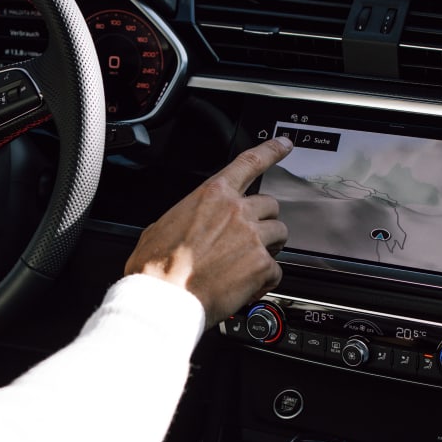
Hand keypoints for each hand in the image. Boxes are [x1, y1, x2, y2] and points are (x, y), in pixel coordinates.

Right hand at [125, 136, 292, 326]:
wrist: (164, 297)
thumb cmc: (156, 267)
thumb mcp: (161, 226)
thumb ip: (185, 217)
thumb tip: (184, 225)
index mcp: (212, 195)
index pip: (249, 163)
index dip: (271, 151)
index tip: (284, 145)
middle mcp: (237, 211)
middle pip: (270, 205)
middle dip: (264, 221)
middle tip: (251, 238)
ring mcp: (252, 237)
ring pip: (280, 234)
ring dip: (270, 248)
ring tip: (250, 264)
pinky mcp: (262, 265)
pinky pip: (277, 270)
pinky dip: (265, 281)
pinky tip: (246, 288)